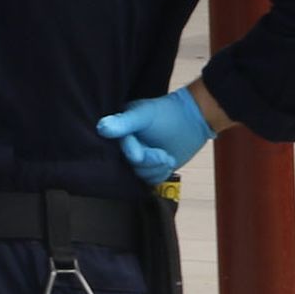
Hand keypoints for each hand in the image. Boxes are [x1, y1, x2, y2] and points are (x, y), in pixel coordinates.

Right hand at [98, 90, 214, 183]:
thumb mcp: (144, 114)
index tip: (140, 155)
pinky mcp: (151, 168)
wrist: (192, 121)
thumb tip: (101, 128)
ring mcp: (140, 157)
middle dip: (149, 161)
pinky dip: (161, 173)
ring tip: (167, 157)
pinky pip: (151, 180)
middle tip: (163, 155)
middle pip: (130, 164)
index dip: (131, 152)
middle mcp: (127, 144)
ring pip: (141, 174)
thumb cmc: (167, 113)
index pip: (120, 147)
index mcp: (121, 129)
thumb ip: (124, 123)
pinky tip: (168, 162)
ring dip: (157, 168)